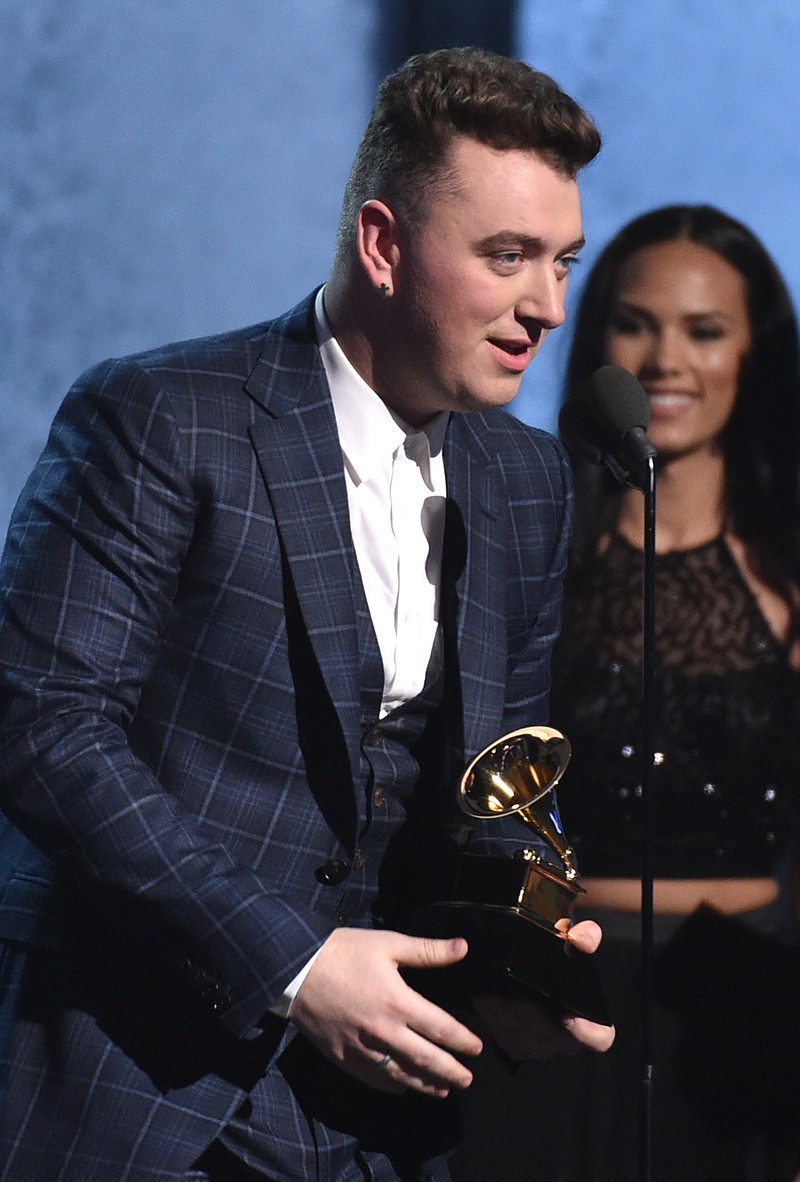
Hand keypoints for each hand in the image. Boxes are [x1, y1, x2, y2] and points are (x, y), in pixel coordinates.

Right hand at [289, 929, 482, 1096]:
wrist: (295, 969)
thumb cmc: (344, 952)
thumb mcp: (388, 944)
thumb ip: (428, 951)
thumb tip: (464, 948)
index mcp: (400, 1003)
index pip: (441, 1029)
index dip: (462, 1041)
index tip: (477, 1049)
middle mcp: (385, 1033)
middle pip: (427, 1060)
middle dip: (451, 1072)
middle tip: (467, 1080)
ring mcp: (363, 1050)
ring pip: (402, 1076)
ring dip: (426, 1085)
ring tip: (443, 1091)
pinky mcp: (344, 1058)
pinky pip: (374, 1079)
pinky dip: (393, 1086)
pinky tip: (402, 1088)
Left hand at [470, 919, 614, 1060]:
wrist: (539, 969)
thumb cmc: (562, 960)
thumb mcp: (574, 942)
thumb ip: (585, 936)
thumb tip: (581, 939)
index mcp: (592, 1020)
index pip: (600, 1038)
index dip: (588, 1033)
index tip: (570, 1018)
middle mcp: (568, 1039)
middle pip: (552, 1037)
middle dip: (530, 1016)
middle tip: (513, 995)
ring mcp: (543, 1046)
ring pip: (524, 1039)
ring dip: (506, 1016)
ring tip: (493, 992)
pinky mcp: (518, 1046)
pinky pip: (504, 1037)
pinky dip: (492, 1018)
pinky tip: (484, 998)